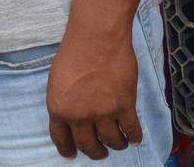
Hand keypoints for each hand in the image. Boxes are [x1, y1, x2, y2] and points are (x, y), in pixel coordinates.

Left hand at [47, 32, 142, 160]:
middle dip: (95, 152)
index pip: (62, 139)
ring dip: (116, 145)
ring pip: (111, 140)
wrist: (98, 38)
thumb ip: (65, 101)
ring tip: (120, 145)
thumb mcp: (58, 81)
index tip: (73, 156)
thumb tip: (73, 113)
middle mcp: (79, 117)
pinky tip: (135, 139)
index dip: (68, 150)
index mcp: (59, 110)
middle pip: (88, 145)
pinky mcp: (125, 105)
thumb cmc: (76, 52)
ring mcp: (103, 113)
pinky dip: (134, 136)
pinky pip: (131, 128)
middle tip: (100, 153)